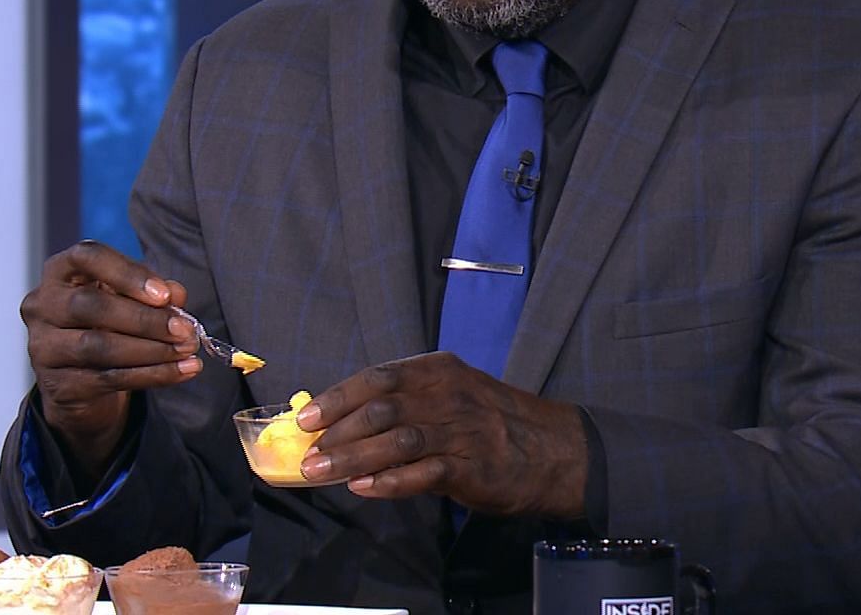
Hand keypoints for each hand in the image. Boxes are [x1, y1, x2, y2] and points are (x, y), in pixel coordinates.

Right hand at [19, 239, 200, 471]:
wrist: (80, 381)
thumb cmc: (106, 324)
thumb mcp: (128, 300)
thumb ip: (152, 293)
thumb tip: (176, 295)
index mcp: (60, 271)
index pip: (87, 257)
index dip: (127, 274)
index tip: (165, 295)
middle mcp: (42, 305)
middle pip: (92, 306)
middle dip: (145, 319)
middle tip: (185, 330)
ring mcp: (43, 347)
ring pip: (99, 347)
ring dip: (152, 350)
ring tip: (187, 351)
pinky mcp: (57, 384)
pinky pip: (108, 378)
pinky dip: (152, 375)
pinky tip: (181, 370)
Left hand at [295, 351, 588, 519]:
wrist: (554, 449)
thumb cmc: (491, 420)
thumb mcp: (451, 394)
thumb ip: (406, 402)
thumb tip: (346, 422)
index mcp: (437, 370)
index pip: (378, 377)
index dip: (338, 398)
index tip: (307, 419)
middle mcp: (447, 394)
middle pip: (381, 409)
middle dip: (337, 433)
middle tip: (307, 455)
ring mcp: (460, 430)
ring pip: (395, 441)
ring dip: (352, 458)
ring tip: (321, 473)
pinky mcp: (472, 466)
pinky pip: (423, 473)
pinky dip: (389, 481)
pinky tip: (364, 489)